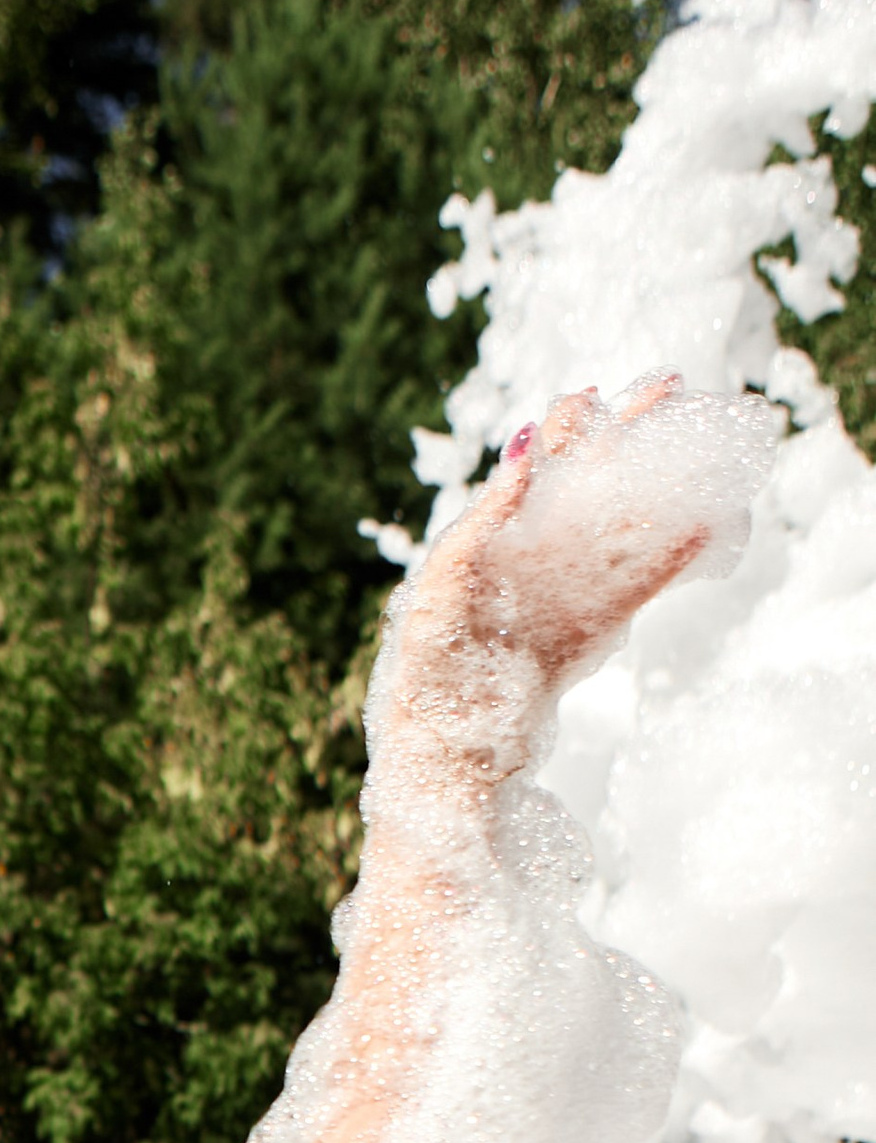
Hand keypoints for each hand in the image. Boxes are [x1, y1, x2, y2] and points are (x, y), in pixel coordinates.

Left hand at [380, 376, 775, 779]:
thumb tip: (526, 445)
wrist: (450, 755)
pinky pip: (644, 583)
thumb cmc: (429, 669)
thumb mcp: (446, 582)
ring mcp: (571, 590)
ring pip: (628, 522)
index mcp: (497, 536)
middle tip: (672, 386)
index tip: (594, 396)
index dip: (569, 426)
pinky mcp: (596, 629)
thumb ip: (489, 515)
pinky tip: (712, 524)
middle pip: (595, 480)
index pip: (540, 464)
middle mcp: (538, 556)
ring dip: (663, 481)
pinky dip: (677, 555)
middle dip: (631, 432)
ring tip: (699, 437)